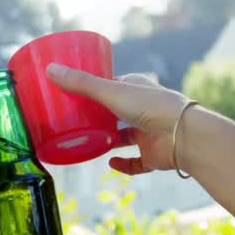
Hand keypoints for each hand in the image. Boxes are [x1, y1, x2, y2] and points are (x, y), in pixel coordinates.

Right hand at [45, 64, 191, 175]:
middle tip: (76, 119)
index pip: (114, 84)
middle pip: (118, 111)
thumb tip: (50, 70)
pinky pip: (136, 162)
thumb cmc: (150, 106)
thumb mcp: (110, 92)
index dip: (97, 87)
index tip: (76, 92)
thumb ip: (81, 84)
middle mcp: (144, 109)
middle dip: (101, 115)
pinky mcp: (154, 155)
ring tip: (88, 142)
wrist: (184, 135)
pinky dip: (124, 164)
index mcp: (136, 88)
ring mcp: (149, 132)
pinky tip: (110, 163)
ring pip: (126, 136)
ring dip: (111, 140)